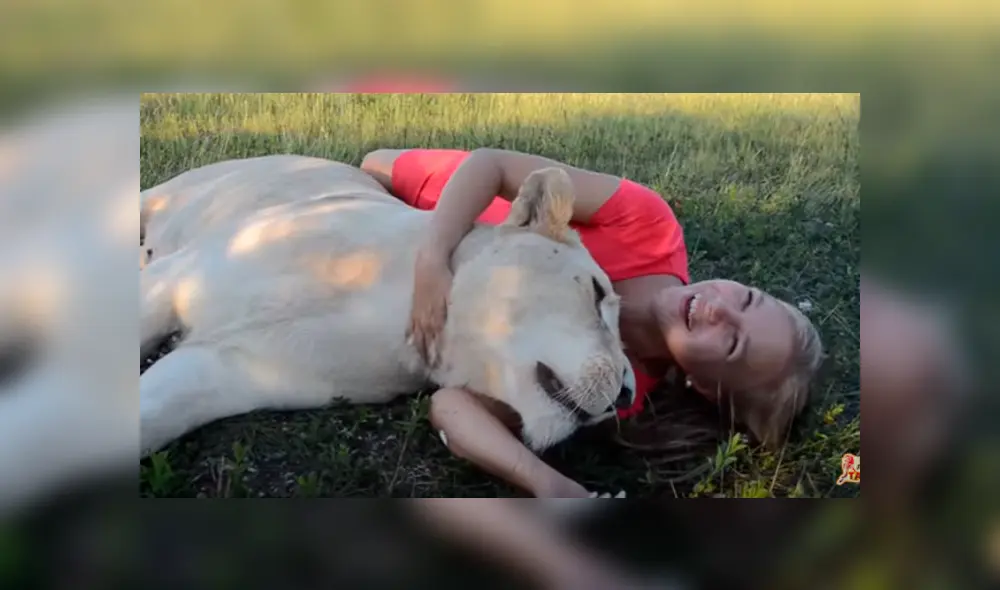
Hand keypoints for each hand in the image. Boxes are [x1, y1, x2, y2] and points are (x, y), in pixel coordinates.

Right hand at [407, 243, 452, 366]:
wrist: (429, 263)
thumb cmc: (445, 277)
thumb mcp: (452, 295)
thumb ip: (455, 313)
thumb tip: (462, 328)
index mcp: (437, 316)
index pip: (439, 340)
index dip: (442, 353)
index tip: (445, 366)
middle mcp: (426, 318)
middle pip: (428, 341)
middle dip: (431, 356)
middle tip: (434, 370)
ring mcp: (418, 313)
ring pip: (418, 336)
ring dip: (420, 349)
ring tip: (422, 362)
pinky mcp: (414, 307)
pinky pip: (410, 325)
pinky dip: (409, 335)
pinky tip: (408, 343)